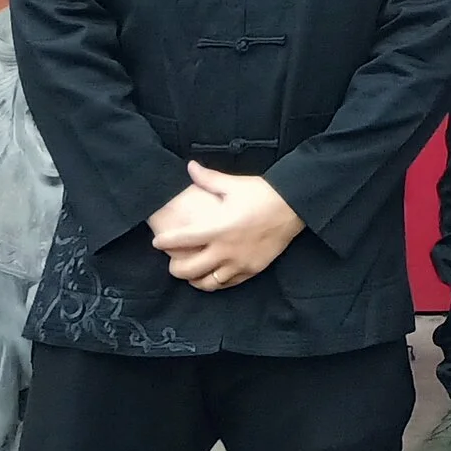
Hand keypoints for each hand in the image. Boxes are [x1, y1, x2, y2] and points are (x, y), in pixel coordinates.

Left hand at [149, 163, 305, 289]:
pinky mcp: (251, 270)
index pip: (182, 240)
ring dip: (194, 279)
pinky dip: (216, 282)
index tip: (157, 242)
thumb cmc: (262, 194)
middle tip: (172, 261)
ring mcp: (238, 263)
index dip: (165, 242)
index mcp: (217, 228)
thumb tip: (190, 166)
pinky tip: (213, 276)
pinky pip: (227, 283)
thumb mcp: (234, 184)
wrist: (293, 206)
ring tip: (191, 273)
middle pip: (189, 270)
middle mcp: (224, 250)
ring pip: (207, 283)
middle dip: (175, 267)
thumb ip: (208, 179)